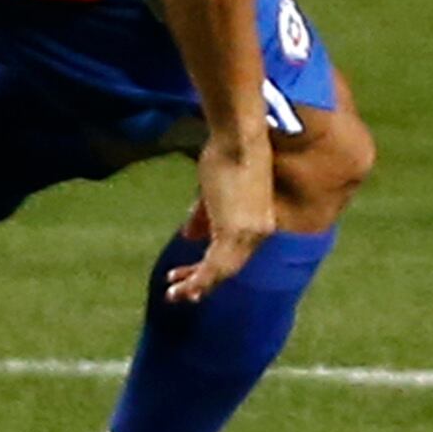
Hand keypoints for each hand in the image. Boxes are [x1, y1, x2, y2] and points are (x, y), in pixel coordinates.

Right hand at [166, 131, 277, 303]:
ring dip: (196, 285)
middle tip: (180, 291)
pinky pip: (214, 267)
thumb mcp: (213, 189)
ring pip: (221, 271)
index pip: (235, 251)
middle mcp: (259, 232)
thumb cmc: (227, 151)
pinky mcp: (235, 232)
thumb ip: (204, 215)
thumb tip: (188, 235)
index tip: (189, 274)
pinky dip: (197, 281)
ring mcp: (249, 234)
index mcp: (258, 220)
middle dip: (202, 280)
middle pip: (229, 266)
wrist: (240, 137)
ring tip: (173, 294)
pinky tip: (180, 288)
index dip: (211, 265)